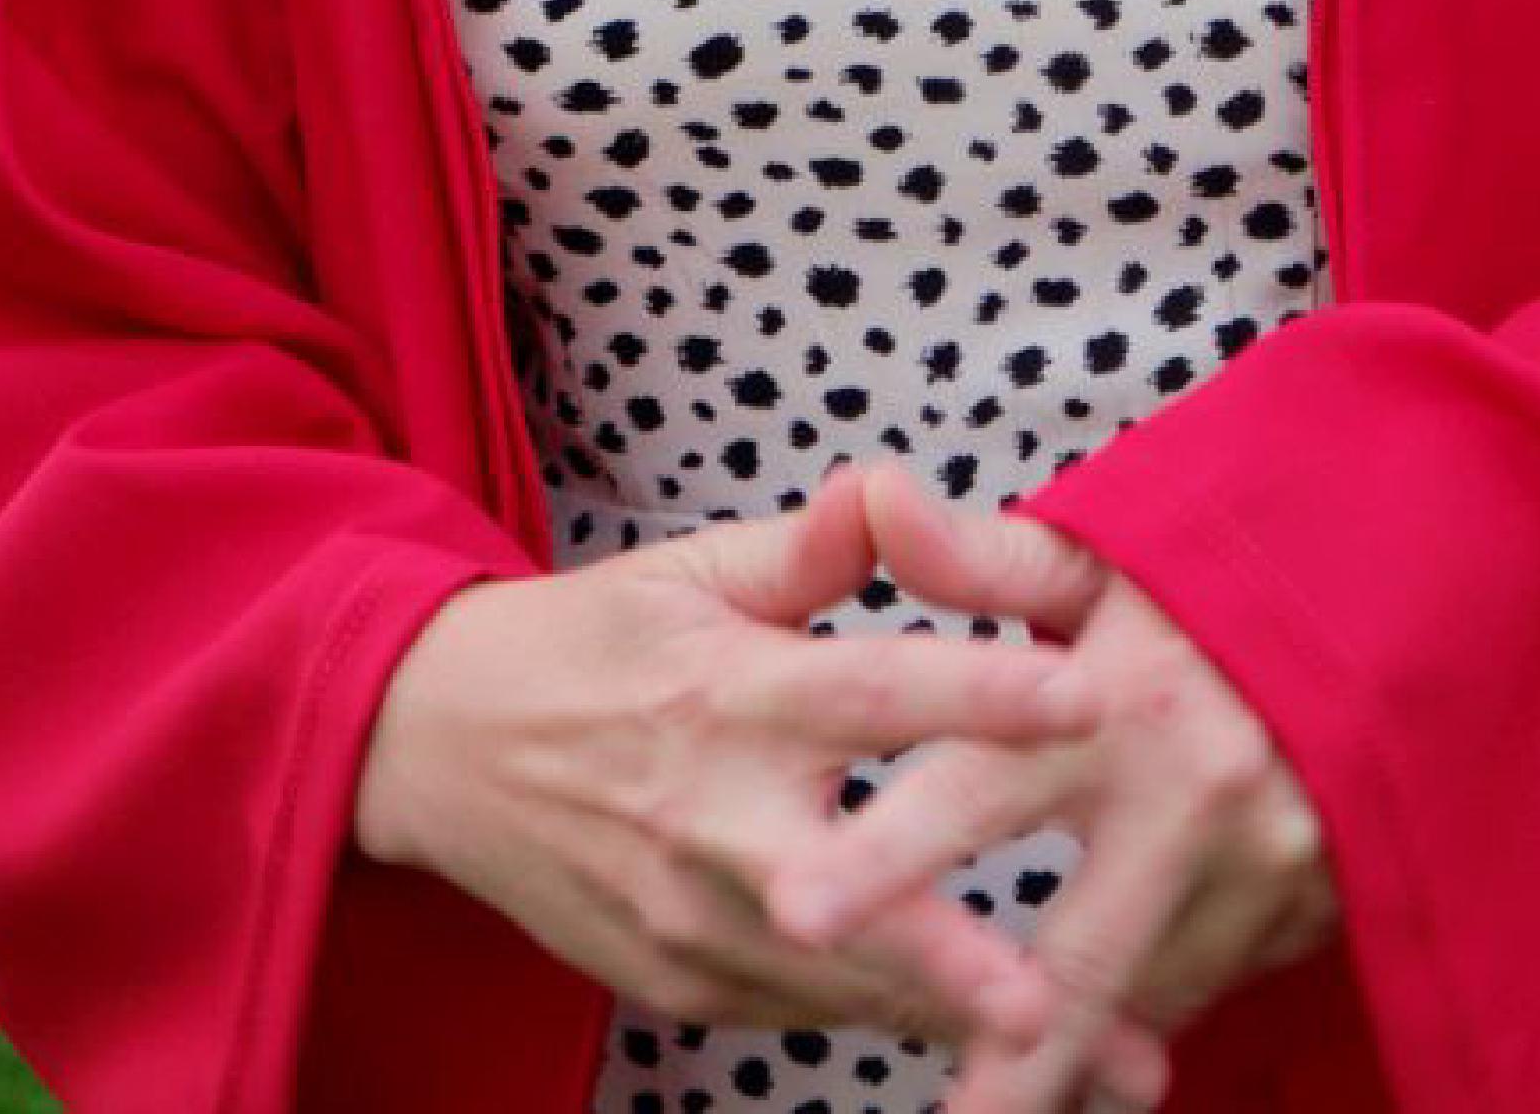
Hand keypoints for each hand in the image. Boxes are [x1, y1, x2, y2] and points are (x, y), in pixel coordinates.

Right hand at [351, 460, 1175, 1098]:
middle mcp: (711, 819)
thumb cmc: (590, 644)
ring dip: (963, 1025)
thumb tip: (893, 484)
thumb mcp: (689, 571)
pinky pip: (808, 1014)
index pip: (870, 689)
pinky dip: (896, 1027)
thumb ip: (807, 548)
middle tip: (1063, 999)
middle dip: (959, 959)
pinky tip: (1000, 1059)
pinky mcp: (683, 986)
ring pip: (846, 985)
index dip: (978, 689)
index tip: (1086, 693)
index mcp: (727, 692)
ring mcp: (692, 921)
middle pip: (858, 892)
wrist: (438, 748)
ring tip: (1101, 1066)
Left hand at [762, 466, 1341, 1113]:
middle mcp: (1188, 799)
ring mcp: (1260, 872)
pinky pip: (1194, 984)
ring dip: (1063, 1049)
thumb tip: (870, 496)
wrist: (1418, 596)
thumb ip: (983, 559)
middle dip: (996, 1061)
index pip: (975, 789)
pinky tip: (1098, 1023)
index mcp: (1117, 700)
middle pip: (1070, 961)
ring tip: (991, 1100)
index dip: (882, 855)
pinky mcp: (1307, 918)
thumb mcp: (1109, 555)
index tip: (792, 913)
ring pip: (1134, 995)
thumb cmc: (1227, 568)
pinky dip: (1136, 1009)